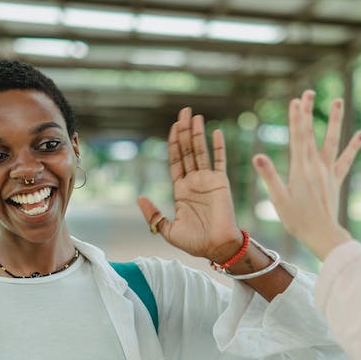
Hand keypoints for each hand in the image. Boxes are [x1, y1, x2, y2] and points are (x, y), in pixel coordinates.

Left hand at [137, 107, 243, 262]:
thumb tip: (139, 197)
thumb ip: (153, 214)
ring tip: (194, 115)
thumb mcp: (167, 229)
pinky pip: (219, 161)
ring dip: (197, 133)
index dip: (174, 143)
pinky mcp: (221, 183)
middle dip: (184, 131)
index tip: (173, 127)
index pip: (176, 161)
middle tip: (183, 112)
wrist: (216, 247)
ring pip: (201, 151)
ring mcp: (208, 181)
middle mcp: (194, 182)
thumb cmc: (194, 242)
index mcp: (181, 190)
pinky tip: (216, 132)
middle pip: (187, 151)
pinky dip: (219, 147)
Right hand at [253, 90, 360, 259]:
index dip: (296, 118)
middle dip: (309, 112)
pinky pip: (346, 160)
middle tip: (309, 92)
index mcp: (300, 169)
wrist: (322, 234)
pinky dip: (354, 146)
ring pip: (332, 141)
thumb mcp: (279, 199)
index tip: (295, 100)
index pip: (298, 138)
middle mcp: (316, 166)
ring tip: (338, 101)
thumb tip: (258, 156)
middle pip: (312, 134)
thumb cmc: (297, 220)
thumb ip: (269, 176)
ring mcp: (328, 172)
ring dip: (334, 120)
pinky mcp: (335, 180)